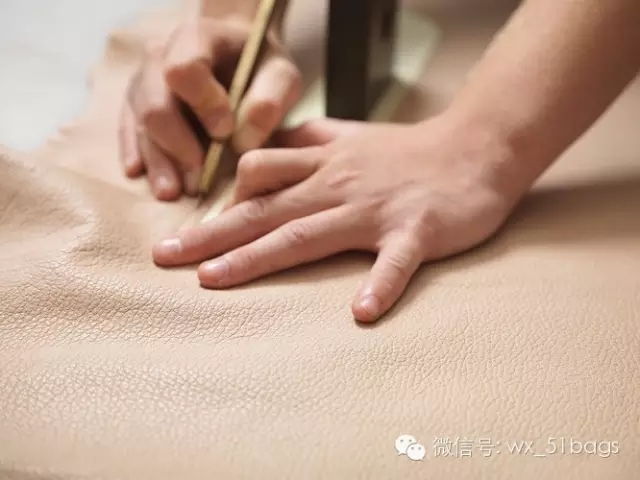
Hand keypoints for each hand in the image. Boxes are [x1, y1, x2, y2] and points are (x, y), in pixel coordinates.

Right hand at [119, 16, 301, 199]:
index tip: (225, 131)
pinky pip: (126, 130)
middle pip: (154, 105)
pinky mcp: (134, 105)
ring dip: (157, 162)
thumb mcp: (281, 77)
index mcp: (196, 38)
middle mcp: (159, 56)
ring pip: (139, 124)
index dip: (202, 104)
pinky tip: (138, 174)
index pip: (183, 71)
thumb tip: (241, 141)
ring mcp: (142, 82)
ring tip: (173, 193)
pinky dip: (134, 153)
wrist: (236, 57)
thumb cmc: (260, 68)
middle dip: (176, 148)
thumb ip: (269, 101)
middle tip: (198, 182)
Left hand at [152, 116, 521, 321]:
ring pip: (308, 232)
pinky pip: (394, 262)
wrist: (477, 146)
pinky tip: (361, 315)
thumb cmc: (409, 150)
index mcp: (323, 165)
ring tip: (216, 280)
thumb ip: (309, 140)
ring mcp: (375, 210)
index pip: (257, 178)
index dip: (219, 205)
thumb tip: (269, 153)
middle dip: (212, 235)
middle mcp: (338, 185)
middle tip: (164, 257)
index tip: (186, 234)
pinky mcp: (416, 231)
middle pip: (265, 210)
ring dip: (261, 256)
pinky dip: (379, 286)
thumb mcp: (352, 136)